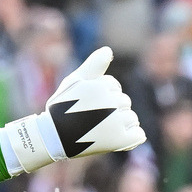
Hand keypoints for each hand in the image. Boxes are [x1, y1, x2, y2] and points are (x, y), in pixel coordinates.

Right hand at [0, 47, 145, 174]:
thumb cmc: (62, 108)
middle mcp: (112, 103)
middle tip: (90, 119)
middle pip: (124, 102)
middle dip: (111, 109)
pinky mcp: (121, 140)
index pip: (114, 87)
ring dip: (120, 124)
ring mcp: (117, 123)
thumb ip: (93, 65)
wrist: (53, 138)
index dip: (100, 97)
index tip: (86, 105)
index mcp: (102, 87)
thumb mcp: (74, 82)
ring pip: (132, 118)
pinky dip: (130, 138)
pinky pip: (138, 135)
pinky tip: (113, 139)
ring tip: (99, 130)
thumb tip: (108, 50)